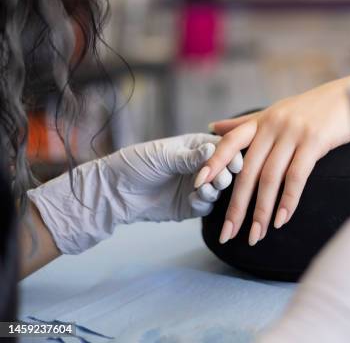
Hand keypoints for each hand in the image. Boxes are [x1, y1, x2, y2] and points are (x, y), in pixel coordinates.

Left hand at [27, 134, 241, 253]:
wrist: (114, 192)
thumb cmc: (136, 164)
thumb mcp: (163, 156)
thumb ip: (190, 156)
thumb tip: (214, 149)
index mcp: (196, 146)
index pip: (221, 148)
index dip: (230, 154)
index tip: (233, 161)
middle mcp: (200, 165)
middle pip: (224, 169)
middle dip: (225, 174)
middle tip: (220, 180)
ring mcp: (196, 186)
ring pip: (218, 188)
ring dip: (216, 189)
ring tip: (206, 189)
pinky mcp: (191, 205)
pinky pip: (206, 205)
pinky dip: (204, 202)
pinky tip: (195, 199)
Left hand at [198, 75, 349, 245]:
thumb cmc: (315, 108)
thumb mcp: (277, 112)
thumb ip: (246, 124)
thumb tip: (213, 127)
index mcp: (262, 120)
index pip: (230, 142)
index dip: (214, 162)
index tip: (199, 185)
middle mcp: (273, 125)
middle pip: (248, 171)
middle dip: (236, 206)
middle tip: (228, 233)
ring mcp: (293, 133)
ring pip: (270, 179)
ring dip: (262, 211)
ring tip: (256, 235)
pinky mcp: (314, 142)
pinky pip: (296, 177)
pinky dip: (288, 201)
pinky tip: (282, 220)